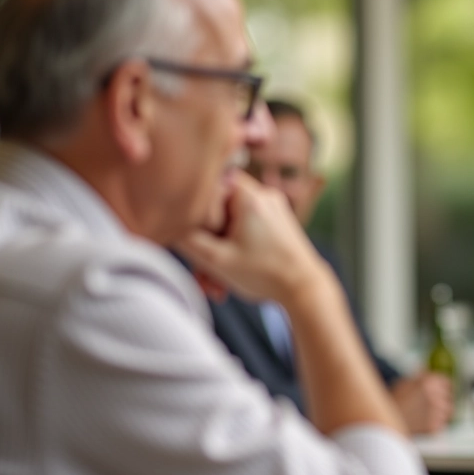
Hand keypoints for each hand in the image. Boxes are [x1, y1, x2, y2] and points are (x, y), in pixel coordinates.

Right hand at [175, 171, 326, 303]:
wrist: (306, 291)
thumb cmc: (266, 275)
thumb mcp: (216, 260)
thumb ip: (186, 239)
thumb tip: (167, 224)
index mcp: (249, 196)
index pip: (207, 184)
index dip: (193, 210)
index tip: (193, 237)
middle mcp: (263, 195)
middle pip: (216, 210)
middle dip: (204, 246)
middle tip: (202, 275)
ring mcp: (271, 209)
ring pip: (228, 225)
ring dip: (216, 256)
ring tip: (216, 287)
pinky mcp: (275, 223)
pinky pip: (243, 231)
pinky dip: (233, 253)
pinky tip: (227, 281)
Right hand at [390, 371, 453, 433]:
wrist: (384, 424)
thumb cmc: (392, 402)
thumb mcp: (404, 383)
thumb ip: (420, 377)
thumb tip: (428, 369)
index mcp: (428, 382)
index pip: (447, 382)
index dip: (444, 387)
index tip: (442, 392)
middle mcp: (435, 395)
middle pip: (449, 397)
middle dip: (442, 400)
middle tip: (432, 406)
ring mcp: (436, 412)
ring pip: (447, 411)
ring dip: (440, 413)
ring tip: (426, 415)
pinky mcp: (434, 426)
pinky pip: (441, 424)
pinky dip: (435, 425)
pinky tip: (423, 424)